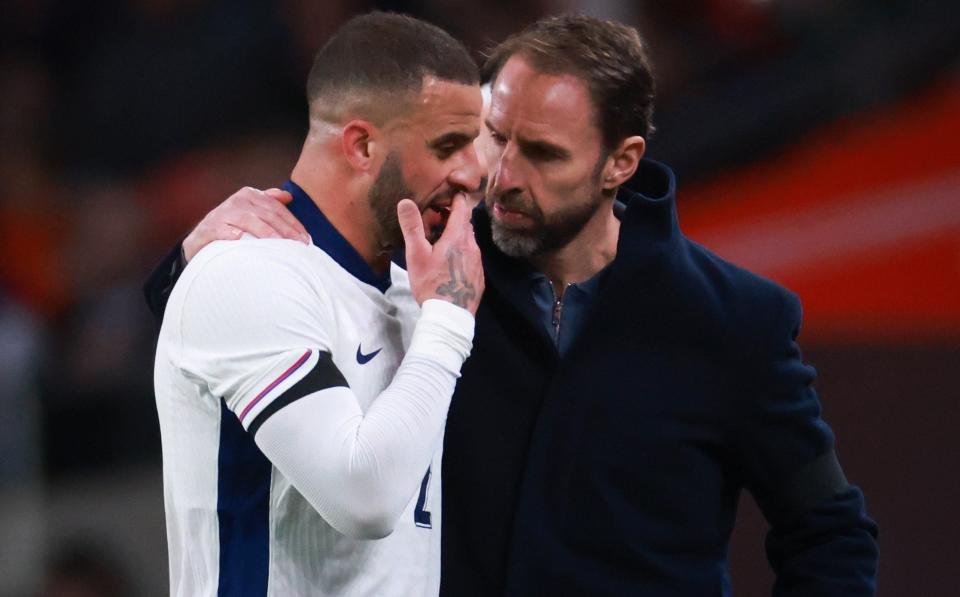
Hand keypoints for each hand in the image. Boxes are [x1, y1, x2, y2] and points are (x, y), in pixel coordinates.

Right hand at [182, 187, 309, 261]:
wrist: (203, 239)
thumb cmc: (233, 226)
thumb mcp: (251, 211)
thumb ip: (268, 202)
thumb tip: (288, 196)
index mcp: (250, 195)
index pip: (277, 209)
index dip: (293, 223)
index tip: (305, 238)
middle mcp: (237, 201)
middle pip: (267, 215)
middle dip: (286, 231)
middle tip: (299, 245)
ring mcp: (223, 213)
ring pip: (249, 221)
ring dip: (266, 233)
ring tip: (280, 245)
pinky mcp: (211, 227)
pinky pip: (223, 230)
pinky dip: (232, 234)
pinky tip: (241, 239)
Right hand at [398, 193, 483, 314]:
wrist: (449, 316)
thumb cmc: (431, 284)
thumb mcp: (416, 255)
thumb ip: (412, 227)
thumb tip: (405, 202)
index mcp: (458, 238)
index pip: (462, 208)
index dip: (455, 199)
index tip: (447, 195)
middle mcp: (472, 247)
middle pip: (466, 224)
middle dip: (453, 218)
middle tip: (436, 220)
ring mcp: (478, 262)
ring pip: (469, 241)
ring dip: (457, 237)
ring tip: (440, 242)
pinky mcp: (478, 276)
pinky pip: (471, 257)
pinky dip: (462, 253)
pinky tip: (449, 263)